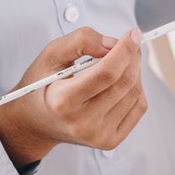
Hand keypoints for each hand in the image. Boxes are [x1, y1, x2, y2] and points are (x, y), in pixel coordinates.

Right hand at [0, 24, 147, 168]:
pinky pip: (138, 107)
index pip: (106, 73)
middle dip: (132, 55)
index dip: (124, 50)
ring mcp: (98, 136)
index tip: (133, 33)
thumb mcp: (51, 55)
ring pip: (135, 92)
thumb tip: (113, 43)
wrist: (36, 123)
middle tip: (129, 42)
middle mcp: (81, 123)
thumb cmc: (43, 84)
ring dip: (134, 70)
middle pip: (124, 82)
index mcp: (63, 101)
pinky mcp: (111, 142)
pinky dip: (136, 88)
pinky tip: (120, 82)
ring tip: (119, 62)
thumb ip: (80, 41)